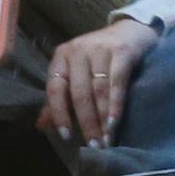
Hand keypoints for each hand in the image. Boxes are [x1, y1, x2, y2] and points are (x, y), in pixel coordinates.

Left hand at [39, 13, 159, 147]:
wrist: (132, 30)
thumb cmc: (99, 56)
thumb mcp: (76, 73)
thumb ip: (60, 97)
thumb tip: (41, 125)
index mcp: (62, 56)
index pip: (55, 89)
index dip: (59, 114)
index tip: (67, 137)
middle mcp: (79, 50)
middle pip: (79, 93)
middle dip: (86, 122)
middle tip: (93, 145)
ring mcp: (101, 49)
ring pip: (98, 91)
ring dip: (102, 119)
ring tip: (105, 140)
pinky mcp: (122, 51)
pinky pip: (117, 83)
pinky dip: (115, 105)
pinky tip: (114, 122)